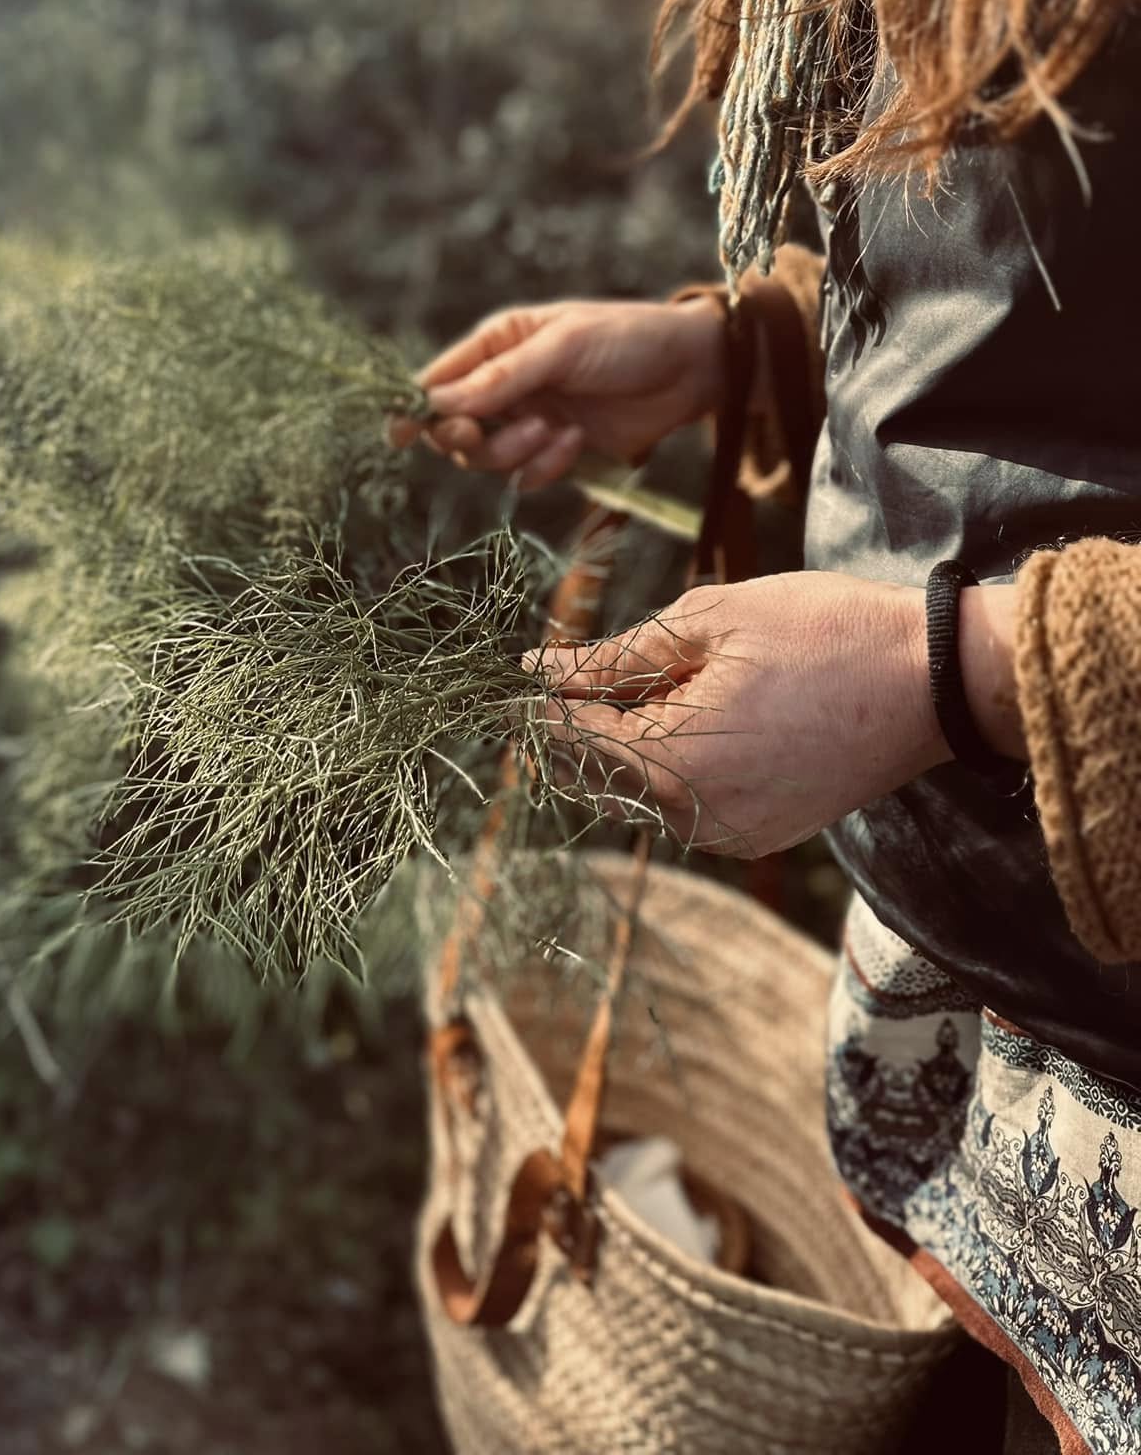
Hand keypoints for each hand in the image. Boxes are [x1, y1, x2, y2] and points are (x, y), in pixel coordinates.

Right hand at [388, 296, 725, 490]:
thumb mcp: (562, 347)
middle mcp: (505, 383)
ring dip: (515, 451)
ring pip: (488, 457)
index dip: (413, 408)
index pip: (438, 380)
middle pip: (453, 427)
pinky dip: (546, 466)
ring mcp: (530, 418)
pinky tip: (577, 442)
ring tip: (555, 429)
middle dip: (469, 436)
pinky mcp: (557, 450)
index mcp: (497, 344)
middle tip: (487, 432)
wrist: (693, 372)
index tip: (398, 434)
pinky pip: (527, 475)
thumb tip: (438, 403)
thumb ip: (501, 377)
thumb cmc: (627, 340)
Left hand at [528, 571, 951, 857]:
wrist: (936, 681)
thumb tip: (544, 670)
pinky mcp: (766, 836)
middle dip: (591, 718)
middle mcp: (696, 816)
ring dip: (641, 740)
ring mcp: (734, 834)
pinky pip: (693, 802)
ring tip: (678, 679)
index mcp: (674, 760)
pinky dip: (685, 762)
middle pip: (604, 769)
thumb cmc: (826, 633)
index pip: (573, 736)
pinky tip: (713, 713)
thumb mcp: (712, 621)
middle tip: (602, 663)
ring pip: (648, 788)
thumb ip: (619, 654)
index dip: (543, 699)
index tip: (521, 670)